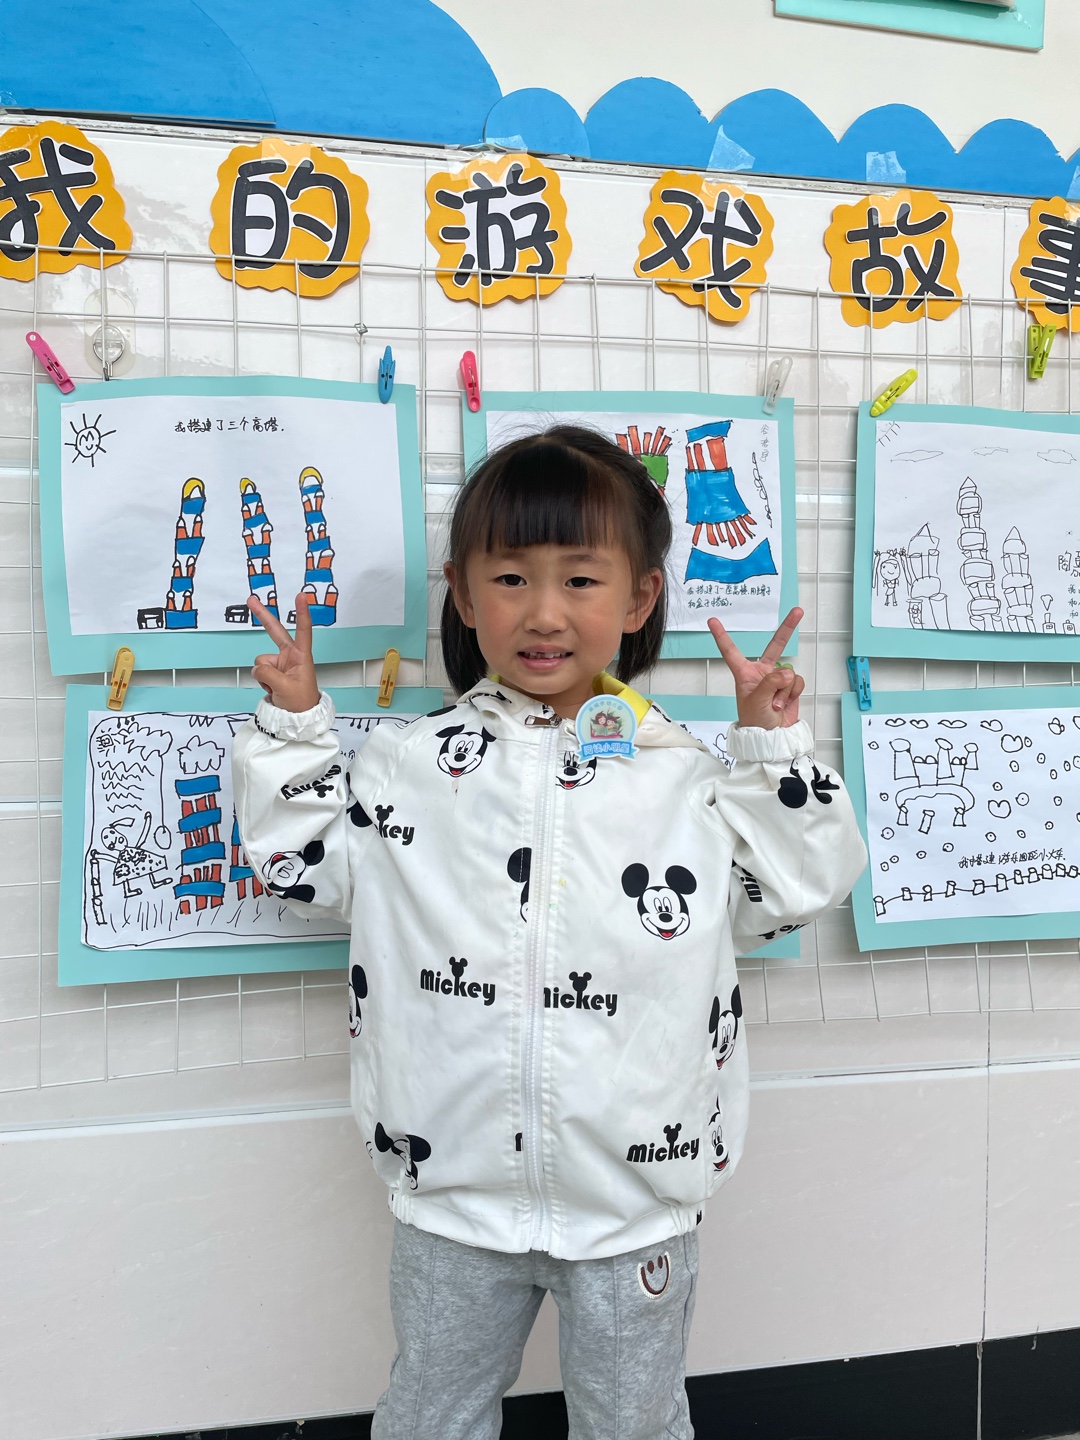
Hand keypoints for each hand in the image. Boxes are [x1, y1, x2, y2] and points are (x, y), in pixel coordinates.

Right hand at [249, 593, 320, 712]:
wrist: (298, 718)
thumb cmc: (301, 702)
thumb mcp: (285, 687)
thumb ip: (268, 673)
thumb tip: (257, 667)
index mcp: (301, 656)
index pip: (302, 630)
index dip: (301, 613)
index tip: (300, 596)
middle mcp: (290, 656)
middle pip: (275, 632)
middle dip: (263, 616)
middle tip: (251, 600)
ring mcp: (279, 664)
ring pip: (260, 660)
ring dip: (264, 675)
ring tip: (276, 687)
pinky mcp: (271, 672)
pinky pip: (258, 671)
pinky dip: (261, 680)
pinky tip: (272, 689)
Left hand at [708, 607, 804, 729]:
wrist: (771, 738)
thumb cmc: (755, 722)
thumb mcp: (756, 701)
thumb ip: (770, 683)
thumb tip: (786, 672)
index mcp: (744, 673)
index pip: (731, 651)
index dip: (722, 636)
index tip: (712, 621)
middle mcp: (761, 673)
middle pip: (776, 645)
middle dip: (788, 628)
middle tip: (798, 611)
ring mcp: (777, 679)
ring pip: (788, 672)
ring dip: (784, 690)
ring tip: (774, 704)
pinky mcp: (790, 687)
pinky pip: (797, 681)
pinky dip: (793, 694)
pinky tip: (784, 704)